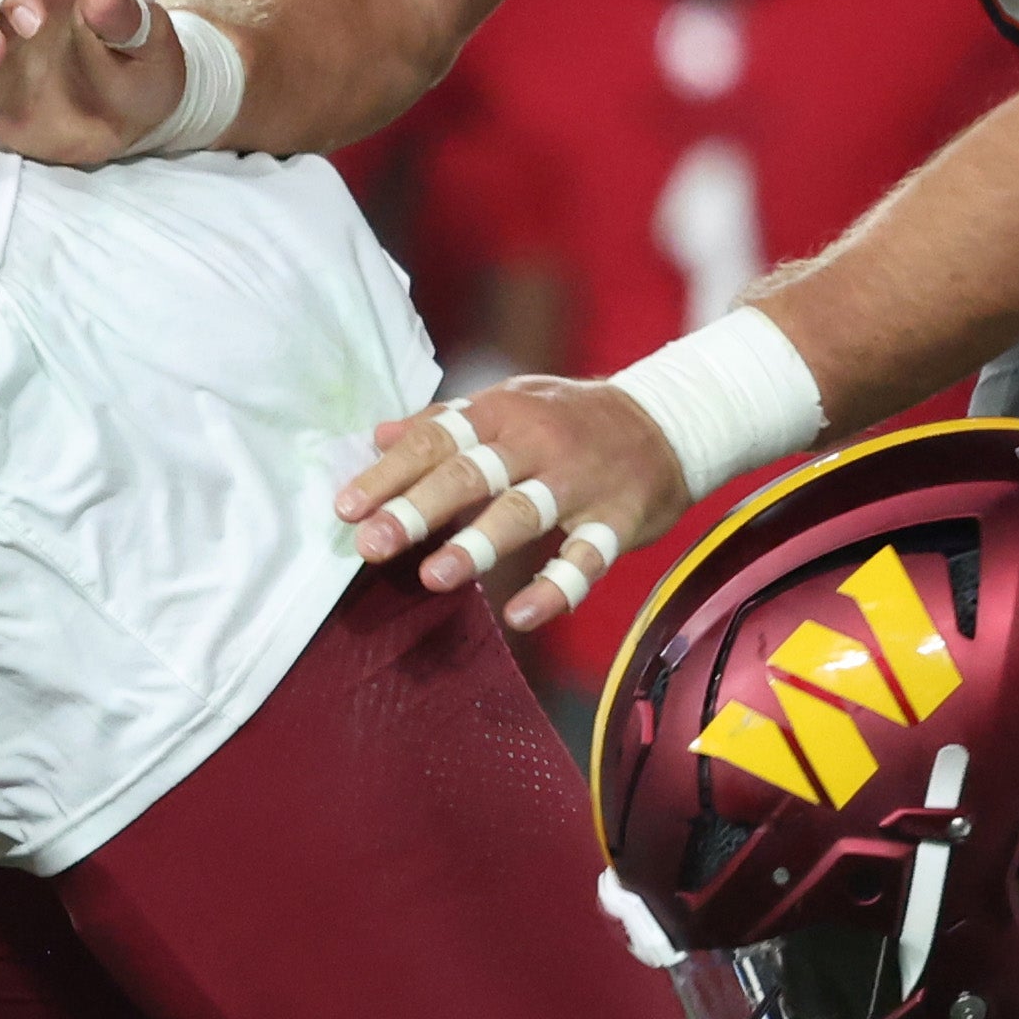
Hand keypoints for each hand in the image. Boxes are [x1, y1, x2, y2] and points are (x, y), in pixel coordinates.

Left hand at [334, 378, 685, 636]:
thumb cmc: (569, 417)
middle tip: (370, 544)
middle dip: (417, 510)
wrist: (673, 418)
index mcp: (501, 412)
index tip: (345, 508)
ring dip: (478, 545)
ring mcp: (581, 481)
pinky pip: (586, 559)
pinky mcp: (619, 519)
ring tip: (433, 576)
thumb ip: (442, 422)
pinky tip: (518, 616)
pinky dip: (556, 590)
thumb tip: (375, 436)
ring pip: (524, 513)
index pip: (434, 441)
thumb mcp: (508, 403)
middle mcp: (538, 442)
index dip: (388, 474)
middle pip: (470, 475)